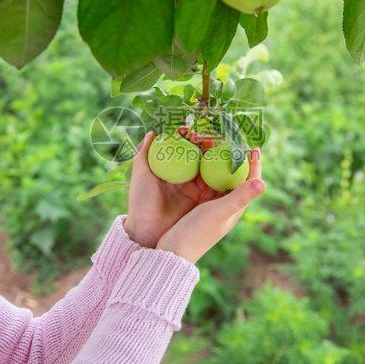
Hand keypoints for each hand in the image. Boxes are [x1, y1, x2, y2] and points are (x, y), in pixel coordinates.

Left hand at [124, 131, 223, 247]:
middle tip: (206, 138)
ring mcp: (194, 188)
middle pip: (198, 154)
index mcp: (168, 170)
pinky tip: (223, 163)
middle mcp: (183, 177)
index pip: (181, 147)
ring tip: (215, 145)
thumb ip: (143, 153)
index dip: (186, 137)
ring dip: (214, 154)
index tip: (189, 131)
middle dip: (204, 142)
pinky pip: (214, 182)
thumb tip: (152, 132)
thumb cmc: (141, 202)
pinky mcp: (203, 199)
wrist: (148, 232)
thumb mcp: (141, 175)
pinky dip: (220, 172)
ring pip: (208, 166)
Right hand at [155, 150, 264, 263]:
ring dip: (216, 159)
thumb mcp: (220, 212)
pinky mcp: (196, 201)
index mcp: (236, 206)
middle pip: (233, 175)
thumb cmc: (198, 233)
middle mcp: (226, 203)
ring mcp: (211, 202)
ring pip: (217, 175)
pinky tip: (194, 156)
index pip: (250, 180)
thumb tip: (263, 182)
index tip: (254, 146)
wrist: (173, 251)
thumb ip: (240, 197)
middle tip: (230, 138)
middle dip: (233, 156)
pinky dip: (201, 167)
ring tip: (211, 142)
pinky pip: (202, 179)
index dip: (253, 163)